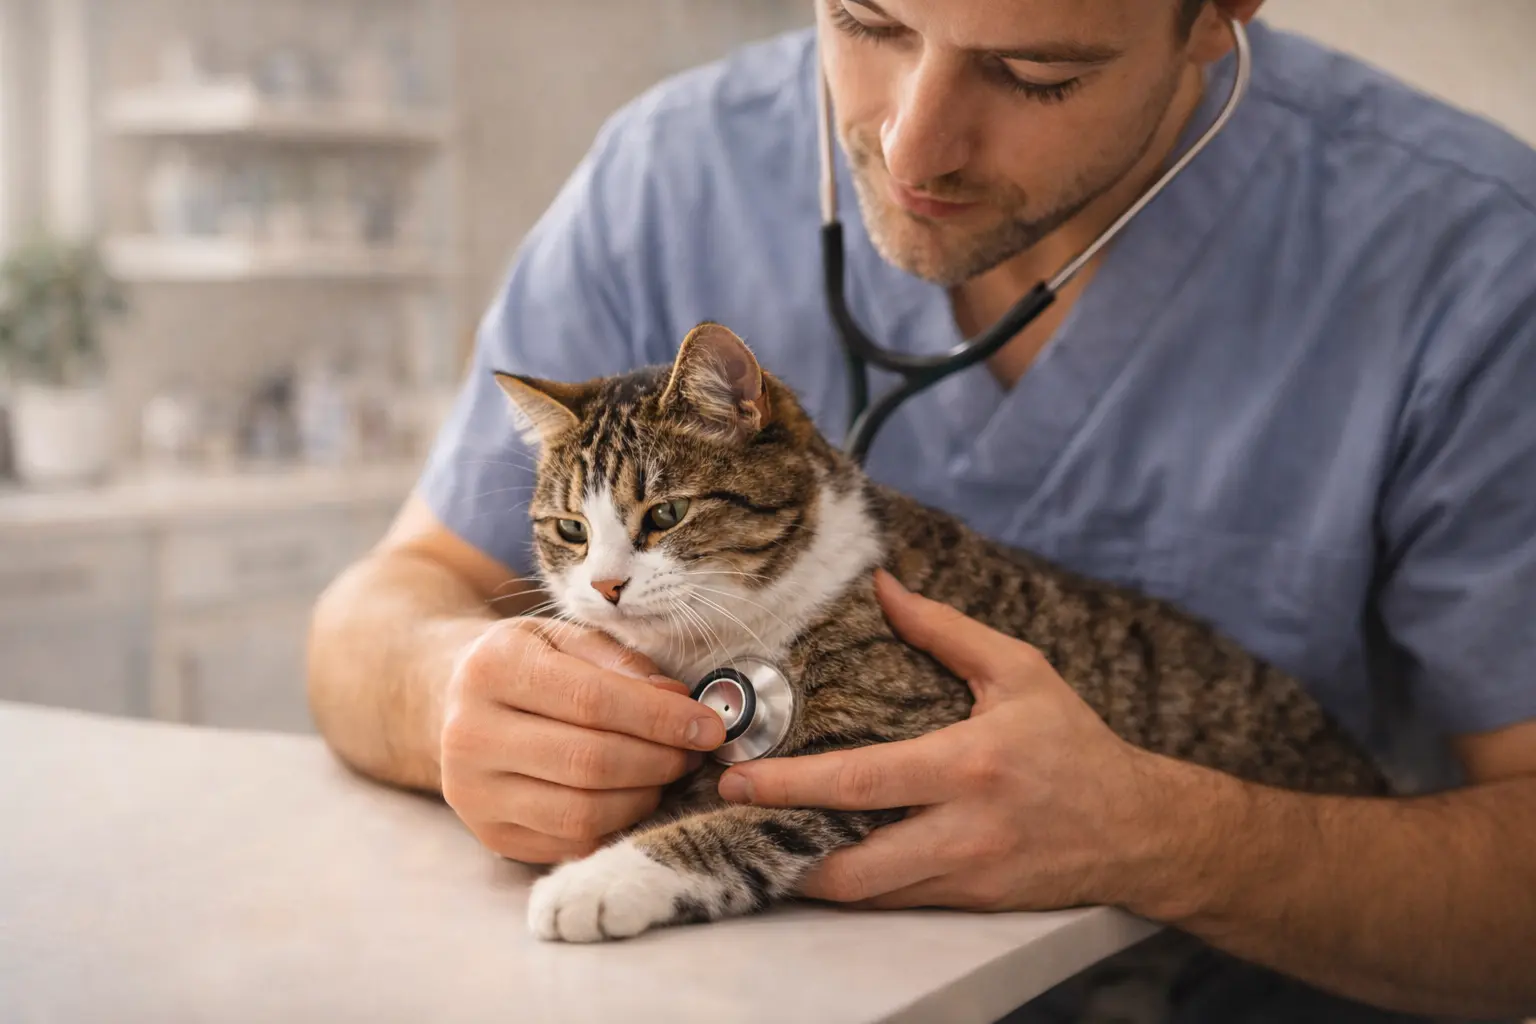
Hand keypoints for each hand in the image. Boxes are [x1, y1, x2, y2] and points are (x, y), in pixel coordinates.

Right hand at [440, 617, 725, 863]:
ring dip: (644, 798)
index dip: (660, 718)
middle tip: (694, 753)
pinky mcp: (489, 834)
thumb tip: (680, 701)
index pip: (591, 700)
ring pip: (581, 813)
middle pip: (589, 762)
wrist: (454, 700)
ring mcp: (473, 793)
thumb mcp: (566, 637)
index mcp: (493, 668)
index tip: (708, 725)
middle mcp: (470, 734)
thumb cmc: (527, 663)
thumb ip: (623, 663)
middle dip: (659, 760)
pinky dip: (617, 825)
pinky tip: (634, 797)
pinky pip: (570, 844)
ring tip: (667, 774)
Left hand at [717, 570, 1168, 910]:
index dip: (792, 784)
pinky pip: (898, 900)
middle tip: (735, 819)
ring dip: (811, 873)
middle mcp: (965, 830)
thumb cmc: (1073, 742)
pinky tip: (824, 856)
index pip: (862, 782)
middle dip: (783, 850)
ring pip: (869, 894)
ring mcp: (968, 876)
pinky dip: (856, 883)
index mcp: (969, 765)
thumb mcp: (1020, 671)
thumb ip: (944, 631)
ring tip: (765, 838)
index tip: (740, 775)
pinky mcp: (973, 903)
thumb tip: (882, 585)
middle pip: (853, 864)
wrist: (1139, 829)